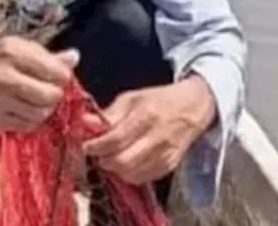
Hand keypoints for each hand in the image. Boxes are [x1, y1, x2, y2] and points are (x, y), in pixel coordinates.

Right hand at [0, 36, 78, 133]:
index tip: (61, 76)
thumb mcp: (24, 47)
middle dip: (57, 94)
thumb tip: (74, 57)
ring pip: (40, 114)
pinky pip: (27, 126)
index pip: (54, 72)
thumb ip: (50, 57)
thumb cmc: (0, 56)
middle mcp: (3, 78)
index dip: (64, 76)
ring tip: (42, 99)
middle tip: (53, 89)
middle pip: (48, 96)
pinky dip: (34, 119)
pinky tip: (30, 108)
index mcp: (12, 53)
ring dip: (47, 108)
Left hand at [82, 75, 215, 185]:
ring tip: (111, 157)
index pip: (115, 139)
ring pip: (131, 174)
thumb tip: (84, 122)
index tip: (86, 145)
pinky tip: (126, 162)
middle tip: (97, 154)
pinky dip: (129, 174)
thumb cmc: (158, 100)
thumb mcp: (131, 99)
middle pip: (122, 161)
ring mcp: (165, 154)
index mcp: (146, 116)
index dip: (96, 146)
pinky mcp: (169, 166)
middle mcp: (157, 138)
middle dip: (104, 160)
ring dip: (115, 169)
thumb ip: (108, 114)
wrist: (193, 107)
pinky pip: (142, 178)